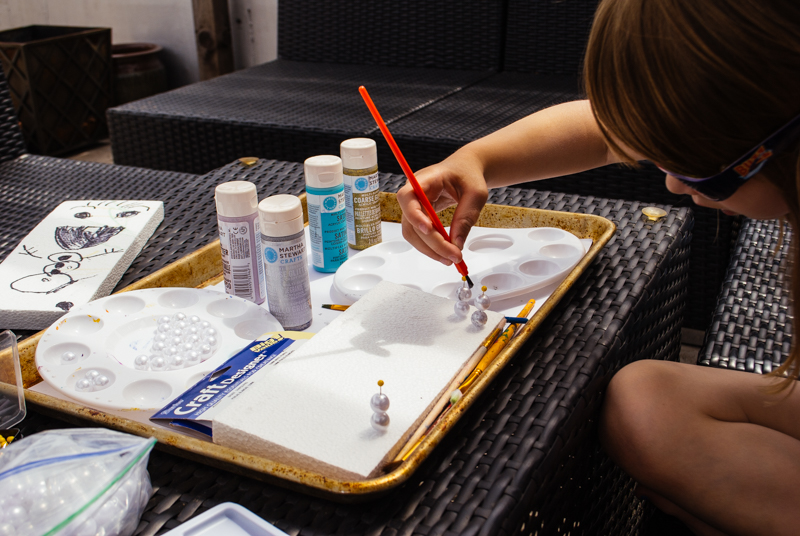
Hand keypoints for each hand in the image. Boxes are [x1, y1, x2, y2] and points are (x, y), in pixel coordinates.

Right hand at [397, 149, 488, 265]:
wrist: (465, 171)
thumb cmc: (469, 176)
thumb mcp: (476, 193)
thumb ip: (466, 216)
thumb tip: (457, 243)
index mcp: (425, 179)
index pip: (408, 196)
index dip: (414, 214)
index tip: (429, 229)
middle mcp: (414, 193)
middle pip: (411, 221)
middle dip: (431, 242)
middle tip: (453, 255)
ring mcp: (414, 206)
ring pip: (412, 233)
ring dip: (429, 249)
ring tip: (450, 259)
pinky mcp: (419, 216)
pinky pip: (419, 235)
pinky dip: (431, 247)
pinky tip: (445, 252)